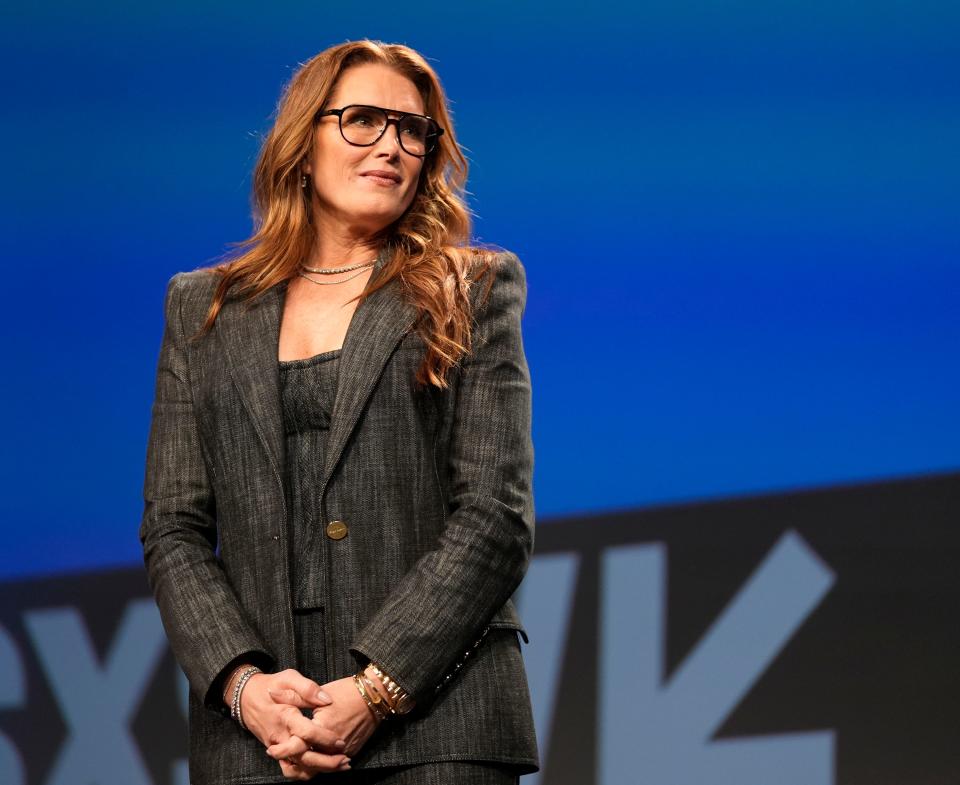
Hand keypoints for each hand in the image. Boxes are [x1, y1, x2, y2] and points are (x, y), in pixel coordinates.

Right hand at [235, 669, 350, 777]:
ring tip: (339, 766)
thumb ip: (308, 688)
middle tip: (345, 759)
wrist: (246, 697)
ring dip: (318, 770)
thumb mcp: (289, 678)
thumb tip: (327, 699)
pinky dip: (306, 772)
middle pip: (303, 757)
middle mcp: (280, 736)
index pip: (306, 733)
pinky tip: (321, 768)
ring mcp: (277, 747)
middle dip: (326, 762)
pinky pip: (290, 769)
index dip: (325, 739)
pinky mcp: (276, 752)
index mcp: (285, 716)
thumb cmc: (271, 685)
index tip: (340, 741)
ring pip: (298, 767)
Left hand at [266, 674, 380, 763]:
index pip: (297, 747)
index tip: (272, 750)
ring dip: (306, 767)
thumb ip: (294, 697)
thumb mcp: (318, 691)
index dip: (282, 750)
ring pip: (320, 769)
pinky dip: (321, 764)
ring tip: (294, 762)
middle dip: (292, 764)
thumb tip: (271, 695)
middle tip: (281, 759)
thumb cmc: (346, 690)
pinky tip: (312, 758)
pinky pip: (332, 765)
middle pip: (307, 764)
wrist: (374, 695)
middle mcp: (332, 745)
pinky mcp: (351, 752)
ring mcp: (344, 751)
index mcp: (322, 728)